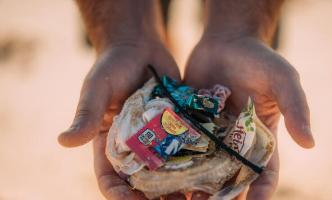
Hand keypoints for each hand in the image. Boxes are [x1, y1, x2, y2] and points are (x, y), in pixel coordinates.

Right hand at [58, 38, 179, 198]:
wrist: (139, 47)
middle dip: (154, 198)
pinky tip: (208, 169)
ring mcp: (157, 138)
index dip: (120, 194)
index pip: (110, 179)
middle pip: (142, 182)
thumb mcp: (96, 90)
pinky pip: (185, 148)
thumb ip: (86, 115)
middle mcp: (133, 147)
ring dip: (178, 185)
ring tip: (195, 194)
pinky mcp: (176, 127)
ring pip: (167, 170)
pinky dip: (195, 161)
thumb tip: (63, 141)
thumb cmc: (111, 67)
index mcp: (109, 144)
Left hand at [184, 36, 314, 199]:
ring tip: (183, 198)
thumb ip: (296, 108)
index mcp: (260, 137)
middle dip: (222, 195)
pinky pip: (183, 145)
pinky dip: (176, 159)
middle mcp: (235, 141)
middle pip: (230, 177)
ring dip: (196, 184)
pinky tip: (165, 172)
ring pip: (204, 167)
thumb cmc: (259, 60)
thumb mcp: (282, 80)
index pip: (263, 173)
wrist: (226, 42)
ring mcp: (211, 133)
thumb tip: (310, 143)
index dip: (259, 193)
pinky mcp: (190, 123)